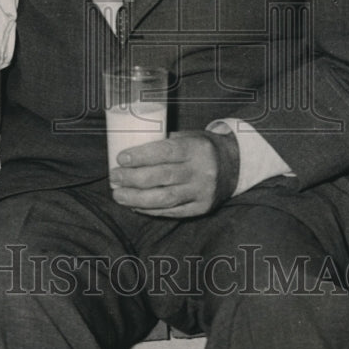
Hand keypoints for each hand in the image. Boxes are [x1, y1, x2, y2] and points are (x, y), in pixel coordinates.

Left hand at [109, 129, 237, 217]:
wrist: (233, 166)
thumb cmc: (201, 148)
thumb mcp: (188, 137)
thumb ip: (163, 143)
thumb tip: (129, 152)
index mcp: (197, 148)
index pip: (165, 152)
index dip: (140, 156)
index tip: (121, 158)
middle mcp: (201, 171)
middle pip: (161, 177)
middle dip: (132, 179)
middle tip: (114, 177)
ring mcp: (202, 192)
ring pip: (164, 199)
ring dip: (136, 198)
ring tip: (118, 195)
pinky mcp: (202, 208)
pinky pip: (172, 212)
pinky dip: (150, 210)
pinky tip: (135, 205)